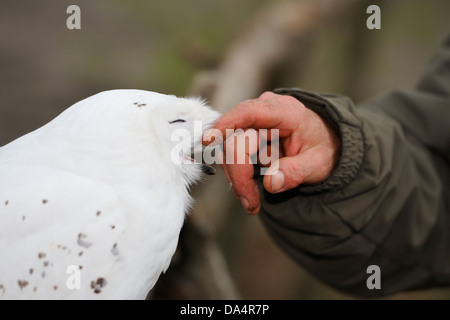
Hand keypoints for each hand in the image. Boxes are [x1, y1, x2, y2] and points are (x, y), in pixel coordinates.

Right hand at [202, 92, 340, 214]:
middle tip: (251, 204)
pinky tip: (250, 190)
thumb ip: (296, 172)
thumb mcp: (319, 163)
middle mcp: (264, 112)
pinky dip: (238, 176)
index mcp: (285, 111)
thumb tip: (271, 183)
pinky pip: (232, 156)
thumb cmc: (321, 148)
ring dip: (237, 179)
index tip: (209, 139)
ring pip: (229, 151)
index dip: (227, 124)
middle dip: (239, 175)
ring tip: (253, 201)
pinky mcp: (245, 135)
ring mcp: (252, 123)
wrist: (322, 143)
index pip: (249, 112)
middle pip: (236, 140)